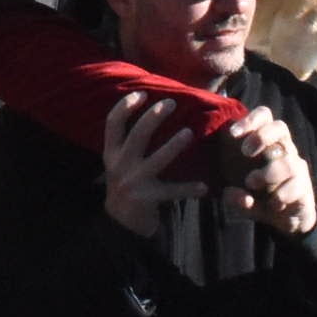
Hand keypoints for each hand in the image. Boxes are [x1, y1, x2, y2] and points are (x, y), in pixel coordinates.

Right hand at [101, 90, 210, 238]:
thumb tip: (153, 114)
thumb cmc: (127, 185)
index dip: (125, 106)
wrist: (121, 223)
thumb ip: (130, 144)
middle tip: (172, 103)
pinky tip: (205, 187)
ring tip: (189, 133)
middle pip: (137, 134)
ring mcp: (133, 182)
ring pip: (157, 159)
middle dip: (154, 116)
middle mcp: (120, 164)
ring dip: (174, 145)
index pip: (112, 123)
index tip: (142, 93)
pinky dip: (189, 188)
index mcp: (111, 153)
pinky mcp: (148, 198)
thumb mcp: (119, 163)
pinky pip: (172, 191)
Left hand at [216, 106, 316, 236]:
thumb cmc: (258, 196)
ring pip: (287, 161)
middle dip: (262, 136)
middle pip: (280, 127)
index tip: (232, 133)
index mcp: (266, 142)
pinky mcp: (304, 185)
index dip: (250, 120)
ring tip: (251, 183)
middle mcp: (283, 149)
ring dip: (267, 173)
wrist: (285, 218)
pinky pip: (296, 185)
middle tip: (245, 152)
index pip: (264, 117)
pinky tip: (272, 203)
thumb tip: (230, 194)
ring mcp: (296, 166)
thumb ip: (233, 196)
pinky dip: (281, 195)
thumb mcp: (240, 196)